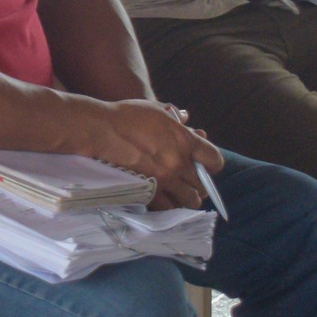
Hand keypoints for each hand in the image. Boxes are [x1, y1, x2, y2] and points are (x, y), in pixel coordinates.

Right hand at [80, 98, 222, 211]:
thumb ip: (174, 116)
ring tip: (178, 193)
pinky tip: (164, 199)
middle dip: (197, 182)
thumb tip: (186, 118)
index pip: (215, 160)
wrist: (101, 130)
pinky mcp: (149, 191)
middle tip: (188, 179)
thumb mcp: (155, 109)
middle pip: (203, 184)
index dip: (211, 163)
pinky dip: (169, 205)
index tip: (204, 164)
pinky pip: (169, 207)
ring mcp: (165, 180)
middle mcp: (179, 163)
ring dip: (187, 197)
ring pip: (190, 200)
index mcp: (185, 141)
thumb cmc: (126, 116)